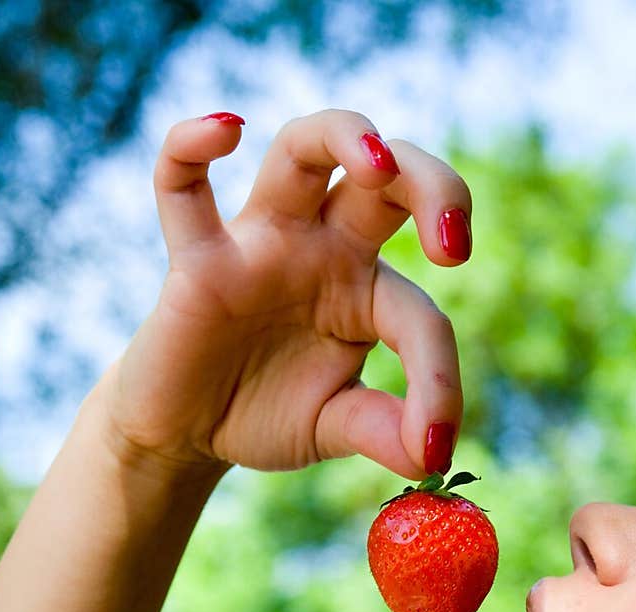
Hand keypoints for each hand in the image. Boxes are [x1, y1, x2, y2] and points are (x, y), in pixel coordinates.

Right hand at [100, 109, 471, 481]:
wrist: (188, 432)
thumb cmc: (265, 412)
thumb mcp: (335, 425)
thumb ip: (383, 432)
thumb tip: (432, 456)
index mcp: (365, 291)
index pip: (418, 314)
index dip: (437, 379)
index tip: (434, 444)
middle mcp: (322, 250)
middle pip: (386, 180)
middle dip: (433, 187)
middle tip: (454, 248)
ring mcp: (260, 244)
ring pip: (302, 151)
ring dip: (345, 137)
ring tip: (378, 162)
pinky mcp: (196, 260)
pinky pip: (181, 185)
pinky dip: (191, 144)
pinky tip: (226, 130)